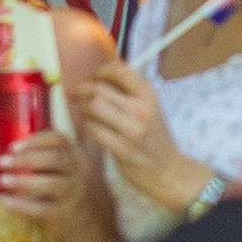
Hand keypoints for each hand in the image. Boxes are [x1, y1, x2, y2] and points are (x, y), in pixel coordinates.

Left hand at [0, 126, 86, 228]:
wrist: (82, 214)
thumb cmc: (56, 181)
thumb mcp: (49, 166)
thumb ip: (22, 158)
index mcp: (70, 152)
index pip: (58, 140)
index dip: (36, 141)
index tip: (13, 146)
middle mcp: (75, 170)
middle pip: (56, 160)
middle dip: (28, 159)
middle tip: (2, 162)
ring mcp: (72, 192)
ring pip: (53, 184)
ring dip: (25, 182)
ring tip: (2, 180)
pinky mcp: (63, 213)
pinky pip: (43, 208)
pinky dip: (22, 205)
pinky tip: (3, 201)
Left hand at [76, 62, 212, 221]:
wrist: (167, 170)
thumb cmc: (155, 138)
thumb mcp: (150, 109)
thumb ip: (130, 93)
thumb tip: (100, 77)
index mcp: (149, 96)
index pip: (120, 72)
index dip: (101, 71)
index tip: (93, 77)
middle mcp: (141, 110)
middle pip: (100, 89)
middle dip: (82, 89)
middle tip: (75, 92)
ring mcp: (131, 130)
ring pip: (93, 107)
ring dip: (82, 107)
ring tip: (83, 110)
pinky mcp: (121, 148)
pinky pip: (93, 129)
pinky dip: (87, 125)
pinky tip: (90, 127)